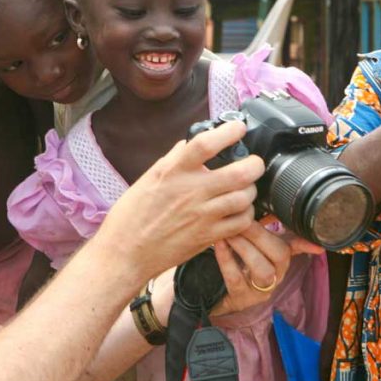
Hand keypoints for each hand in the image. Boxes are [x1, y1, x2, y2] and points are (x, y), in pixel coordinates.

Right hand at [98, 121, 263, 279]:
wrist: (125, 253)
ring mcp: (202, 216)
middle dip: (254, 164)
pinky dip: (245, 214)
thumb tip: (191, 143)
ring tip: (245, 187)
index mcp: (174, 172)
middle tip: (253, 162)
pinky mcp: (208, 236)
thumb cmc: (132, 215)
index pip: (205, 144)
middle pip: (239, 173)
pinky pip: (241, 223)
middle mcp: (191, 192)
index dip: (228, 132)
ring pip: (245, 198)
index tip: (238, 127)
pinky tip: (238, 210)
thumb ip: (174, 159)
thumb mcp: (149, 177)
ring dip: (251, 190)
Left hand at [210, 222, 322, 316]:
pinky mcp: (242, 298)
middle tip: (242, 220)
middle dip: (260, 235)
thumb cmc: (240, 263)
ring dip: (245, 247)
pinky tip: (219, 244)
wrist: (219, 292)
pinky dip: (227, 259)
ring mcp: (260, 290)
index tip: (315, 243)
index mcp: (281, 261)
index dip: (305, 244)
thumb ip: (266, 231)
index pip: (296, 248)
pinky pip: (236, 278)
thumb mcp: (256, 247)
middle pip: (279, 256)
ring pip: (262, 270)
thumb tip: (279, 214)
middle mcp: (276, 276)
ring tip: (230, 233)